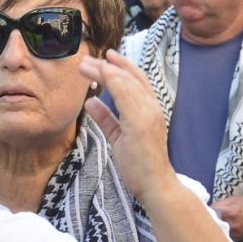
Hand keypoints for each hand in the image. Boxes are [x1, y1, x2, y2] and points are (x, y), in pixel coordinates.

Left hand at [79, 50, 176, 200]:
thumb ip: (106, 118)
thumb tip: (91, 102)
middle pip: (130, 77)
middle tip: (87, 58)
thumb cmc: (140, 164)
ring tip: (86, 65)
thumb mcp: (118, 137)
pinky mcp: (140, 122)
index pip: (137, 81)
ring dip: (105, 70)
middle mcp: (151, 107)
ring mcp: (147, 114)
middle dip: (108, 65)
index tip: (105, 57)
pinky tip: (100, 75)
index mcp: (149, 110)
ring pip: (126, 82)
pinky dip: (113, 81)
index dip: (121, 66)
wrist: (156, 184)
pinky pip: (126, 95)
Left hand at [209, 195, 242, 241]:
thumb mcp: (233, 199)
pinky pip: (226, 238)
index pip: (209, 213)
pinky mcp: (238, 238)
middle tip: (205, 220)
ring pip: (218, 233)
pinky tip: (221, 232)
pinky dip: (222, 235)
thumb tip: (208, 208)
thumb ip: (220, 204)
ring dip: (215, 230)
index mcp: (227, 211)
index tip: (202, 212)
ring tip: (212, 227)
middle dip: (208, 222)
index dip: (205, 212)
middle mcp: (230, 223)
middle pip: (212, 225)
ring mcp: (234, 232)